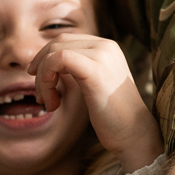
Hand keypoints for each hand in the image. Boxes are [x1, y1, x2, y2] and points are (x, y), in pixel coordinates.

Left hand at [29, 34, 161, 170]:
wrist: (134, 134)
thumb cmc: (112, 116)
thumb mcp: (94, 84)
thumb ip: (78, 68)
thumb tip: (46, 63)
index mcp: (107, 47)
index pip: (66, 40)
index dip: (45, 58)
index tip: (41, 83)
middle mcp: (106, 45)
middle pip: (58, 42)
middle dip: (41, 67)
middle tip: (41, 96)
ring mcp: (102, 55)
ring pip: (55, 52)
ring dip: (43, 79)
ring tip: (49, 104)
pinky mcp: (95, 70)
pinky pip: (59, 59)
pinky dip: (47, 79)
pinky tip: (53, 103)